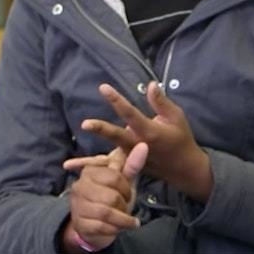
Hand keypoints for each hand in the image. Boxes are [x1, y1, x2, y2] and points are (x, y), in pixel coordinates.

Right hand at [61, 142, 147, 253]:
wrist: (94, 224)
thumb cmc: (110, 198)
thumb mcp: (123, 181)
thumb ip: (132, 164)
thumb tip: (143, 144)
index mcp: (90, 171)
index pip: (114, 177)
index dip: (126, 188)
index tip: (126, 193)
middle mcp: (80, 186)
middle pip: (112, 196)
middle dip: (124, 205)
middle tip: (125, 207)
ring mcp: (78, 205)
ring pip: (107, 213)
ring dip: (122, 219)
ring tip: (127, 221)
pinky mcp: (80, 223)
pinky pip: (102, 227)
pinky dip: (115, 229)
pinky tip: (118, 228)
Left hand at [64, 82, 213, 202]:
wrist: (185, 169)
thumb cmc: (181, 138)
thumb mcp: (176, 117)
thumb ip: (161, 102)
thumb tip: (150, 84)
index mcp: (150, 132)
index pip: (130, 113)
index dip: (117, 100)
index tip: (103, 88)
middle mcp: (138, 146)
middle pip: (117, 137)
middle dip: (102, 129)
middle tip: (85, 124)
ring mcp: (131, 159)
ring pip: (107, 160)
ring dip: (87, 162)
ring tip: (68, 164)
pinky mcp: (128, 167)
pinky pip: (108, 168)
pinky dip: (91, 169)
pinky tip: (72, 170)